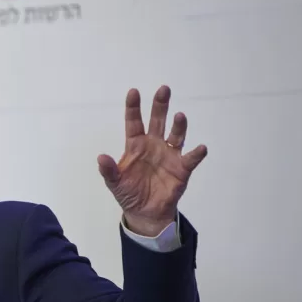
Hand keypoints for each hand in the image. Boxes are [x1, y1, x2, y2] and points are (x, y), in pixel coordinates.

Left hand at [97, 86, 207, 236]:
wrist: (145, 212)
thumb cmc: (129, 193)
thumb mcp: (114, 182)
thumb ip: (108, 170)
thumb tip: (101, 158)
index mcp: (136, 145)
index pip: (134, 122)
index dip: (134, 107)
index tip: (133, 92)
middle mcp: (154, 145)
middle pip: (158, 121)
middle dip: (160, 106)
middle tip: (163, 89)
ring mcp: (169, 155)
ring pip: (175, 135)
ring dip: (179, 126)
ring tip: (179, 116)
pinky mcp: (181, 169)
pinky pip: (190, 159)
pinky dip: (196, 153)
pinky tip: (200, 148)